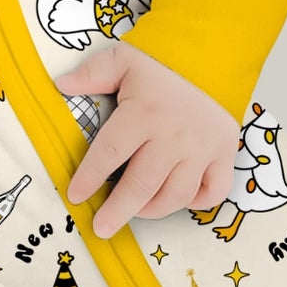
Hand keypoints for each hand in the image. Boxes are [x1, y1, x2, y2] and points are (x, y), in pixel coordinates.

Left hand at [56, 43, 237, 239]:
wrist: (212, 57)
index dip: (89, 177)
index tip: (75, 196)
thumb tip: (61, 84)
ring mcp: (202, 149)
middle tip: (101, 228)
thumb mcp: (123, 59)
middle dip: (118, 210)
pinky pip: (213, 191)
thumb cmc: (162, 63)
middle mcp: (174, 136)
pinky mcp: (224, 155)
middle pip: (142, 185)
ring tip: (134, 211)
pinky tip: (177, 199)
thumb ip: (92, 73)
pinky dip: (196, 202)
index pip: (110, 153)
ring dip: (152, 209)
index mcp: (144, 113)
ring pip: (176, 195)